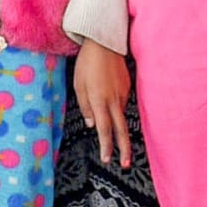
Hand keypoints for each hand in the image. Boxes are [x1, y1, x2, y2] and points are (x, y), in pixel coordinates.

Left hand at [75, 41, 134, 166]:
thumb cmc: (87, 63)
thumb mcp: (78, 85)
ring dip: (117, 124)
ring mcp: (123, 93)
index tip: (107, 159)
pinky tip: (108, 96)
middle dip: (123, 149)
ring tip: (111, 123)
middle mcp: (114, 99)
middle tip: (125, 164)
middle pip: (121, 129)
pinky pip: (121, 101)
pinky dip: (115, 106)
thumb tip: (92, 124)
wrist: (105, 42)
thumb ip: (85, 106)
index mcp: (99, 100)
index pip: (104, 128)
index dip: (107, 145)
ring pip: (120, 114)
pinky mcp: (127, 86)